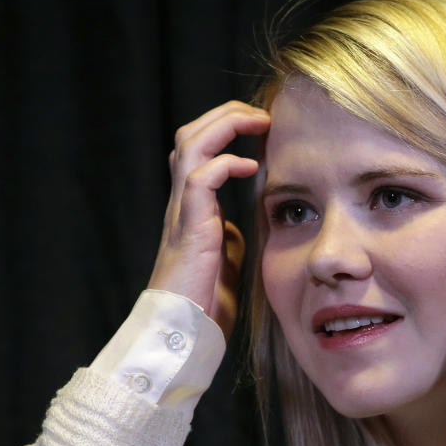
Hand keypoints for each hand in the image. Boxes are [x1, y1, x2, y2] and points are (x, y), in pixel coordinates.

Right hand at [148, 101, 269, 339]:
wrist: (184, 332)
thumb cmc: (203, 302)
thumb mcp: (224, 261)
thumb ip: (229, 237)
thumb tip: (239, 224)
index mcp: (193, 208)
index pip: (200, 150)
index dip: (226, 130)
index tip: (262, 128)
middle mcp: (183, 203)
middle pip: (191, 135)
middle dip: (225, 115)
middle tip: (261, 114)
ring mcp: (182, 212)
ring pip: (190, 145)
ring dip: (224, 125)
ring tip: (256, 122)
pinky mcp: (189, 227)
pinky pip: (200, 178)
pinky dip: (225, 163)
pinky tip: (250, 167)